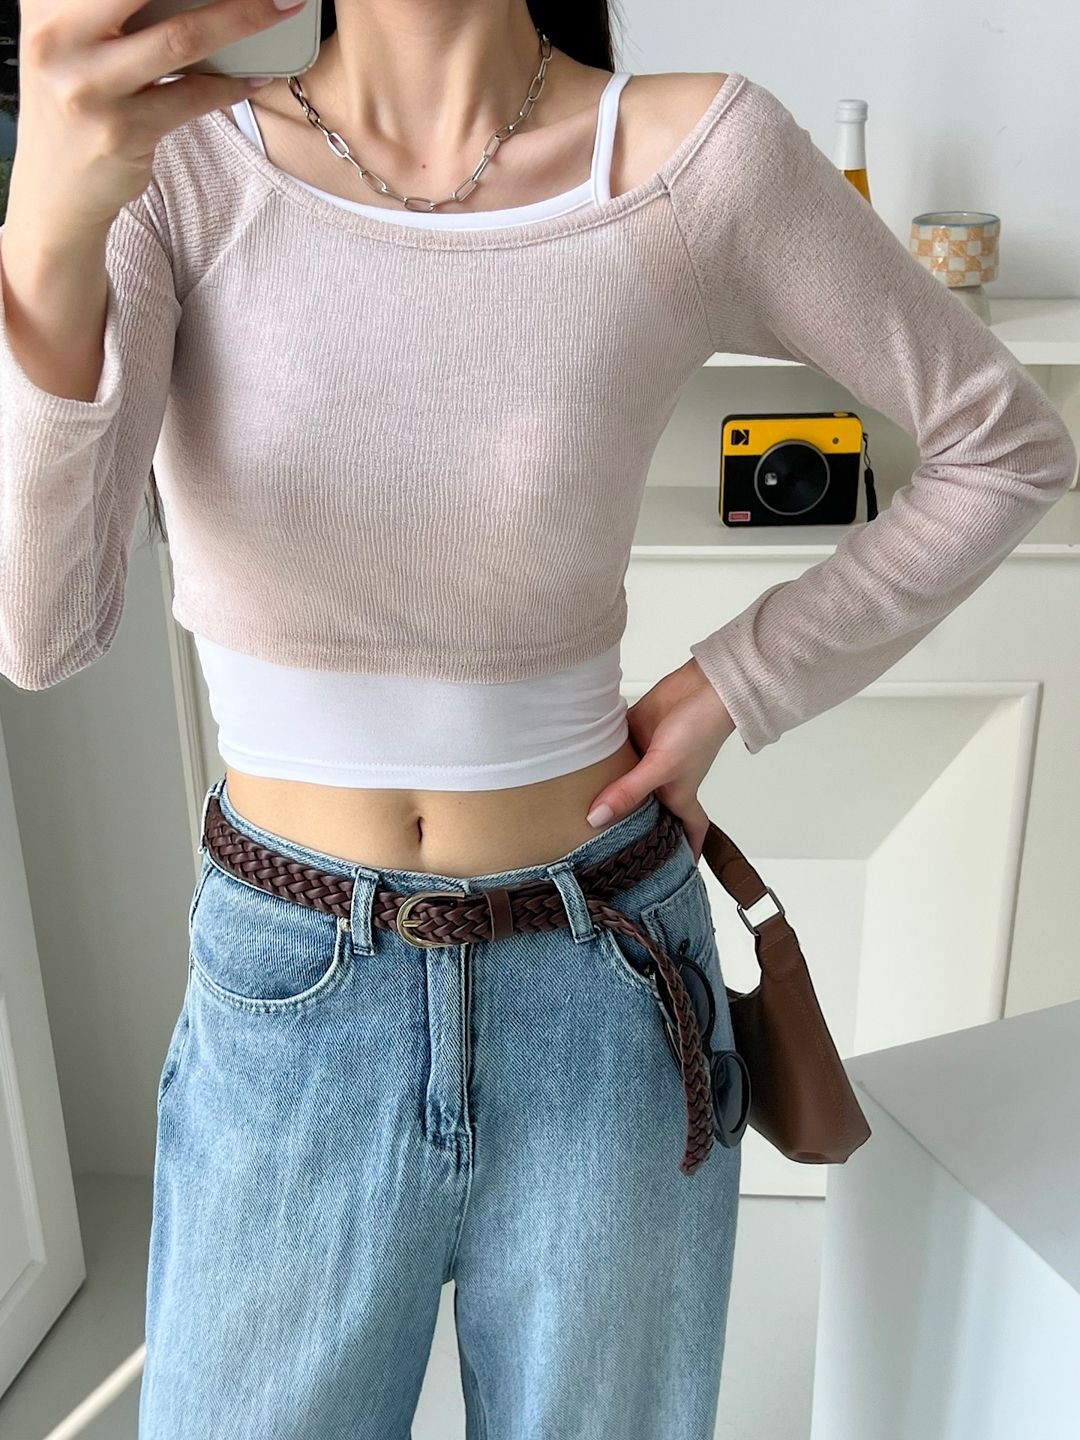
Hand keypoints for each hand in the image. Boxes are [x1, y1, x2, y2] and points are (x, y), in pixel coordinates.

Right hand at [11, 0, 301, 235]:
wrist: (55, 191)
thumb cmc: (75, 104)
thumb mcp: (72, 44)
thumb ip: (107, 11)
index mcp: (46, 5)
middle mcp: (59, 38)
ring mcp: (91, 87)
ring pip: (182, 39)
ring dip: (242, 20)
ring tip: (281, 10)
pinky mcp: (123, 131)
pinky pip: (192, 98)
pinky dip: (230, 85)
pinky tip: (254, 76)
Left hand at [586, 656, 736, 861]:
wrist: (701, 685)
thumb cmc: (700, 729)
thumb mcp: (663, 767)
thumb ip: (629, 792)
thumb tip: (596, 818)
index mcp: (679, 796)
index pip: (688, 833)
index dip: (686, 854)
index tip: (677, 875)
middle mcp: (662, 781)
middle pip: (646, 811)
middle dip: (633, 829)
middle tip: (607, 851)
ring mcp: (646, 759)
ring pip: (624, 784)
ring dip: (606, 793)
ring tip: (577, 817)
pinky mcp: (633, 737)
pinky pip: (613, 756)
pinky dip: (599, 762)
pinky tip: (576, 770)